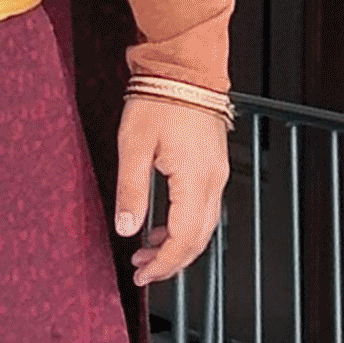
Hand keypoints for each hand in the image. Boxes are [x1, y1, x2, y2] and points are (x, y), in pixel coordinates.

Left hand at [115, 95, 230, 285]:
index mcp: (194, 179)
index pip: (183, 239)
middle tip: (143, 271)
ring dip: (178, 245)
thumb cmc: (160, 98)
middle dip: (171, 262)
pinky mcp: (214, 166)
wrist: (185, 68)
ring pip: (204, 226)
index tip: (142, 274)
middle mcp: (213, 181)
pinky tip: (164, 226)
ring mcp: (217, 173)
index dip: (163, 264)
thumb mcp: (133, 146)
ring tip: (148, 251)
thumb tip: (126, 227)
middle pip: (199, 240)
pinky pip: (205, 208)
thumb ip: (131, 190)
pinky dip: (186, 226)